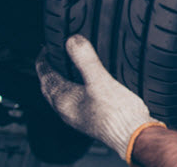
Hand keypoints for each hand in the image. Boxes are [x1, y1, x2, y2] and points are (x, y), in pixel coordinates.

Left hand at [35, 35, 159, 159]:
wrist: (133, 135)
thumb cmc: (116, 113)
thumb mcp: (101, 81)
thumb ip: (86, 60)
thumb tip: (72, 39)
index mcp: (64, 100)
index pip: (46, 77)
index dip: (43, 61)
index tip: (45, 48)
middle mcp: (67, 110)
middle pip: (50, 88)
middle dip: (49, 72)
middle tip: (53, 57)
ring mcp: (79, 116)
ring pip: (62, 96)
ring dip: (61, 82)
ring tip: (68, 70)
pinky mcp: (92, 119)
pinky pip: (75, 102)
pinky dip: (74, 90)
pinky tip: (88, 88)